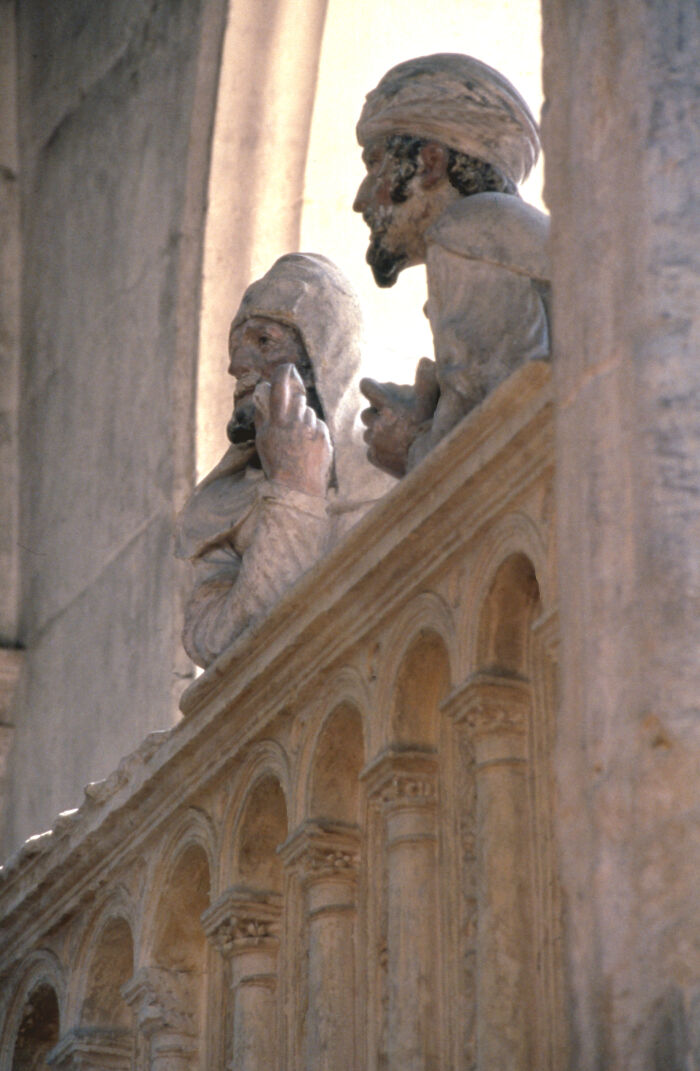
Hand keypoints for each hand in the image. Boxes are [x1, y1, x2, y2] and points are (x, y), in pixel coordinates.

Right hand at [253, 364, 332, 496]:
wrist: (297, 487)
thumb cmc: (276, 463)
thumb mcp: (263, 439)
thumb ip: (263, 413)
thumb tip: (262, 391)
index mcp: (277, 420)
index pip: (280, 384)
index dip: (284, 372)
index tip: (287, 368)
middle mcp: (296, 421)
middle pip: (299, 399)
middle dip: (296, 405)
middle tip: (291, 423)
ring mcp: (312, 428)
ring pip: (310, 412)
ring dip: (305, 421)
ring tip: (298, 441)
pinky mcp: (325, 436)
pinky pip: (319, 425)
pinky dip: (314, 431)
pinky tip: (308, 447)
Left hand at [360, 357, 438, 476]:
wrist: (431, 461)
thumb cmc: (432, 427)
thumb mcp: (432, 400)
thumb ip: (427, 379)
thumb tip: (425, 360)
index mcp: (388, 405)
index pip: (367, 386)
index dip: (370, 386)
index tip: (373, 386)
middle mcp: (377, 422)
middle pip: (366, 413)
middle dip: (375, 414)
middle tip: (389, 417)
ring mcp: (374, 441)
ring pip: (368, 433)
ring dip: (377, 432)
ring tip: (394, 436)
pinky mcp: (374, 457)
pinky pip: (372, 450)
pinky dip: (380, 450)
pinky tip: (394, 450)